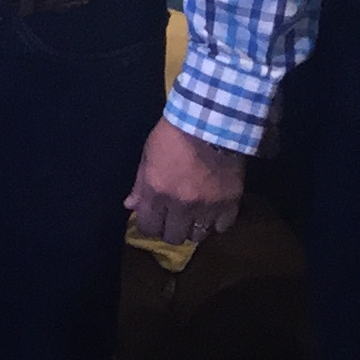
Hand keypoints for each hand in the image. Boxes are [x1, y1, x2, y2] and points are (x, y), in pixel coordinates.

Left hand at [125, 117, 245, 246]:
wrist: (211, 122)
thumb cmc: (173, 134)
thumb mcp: (148, 154)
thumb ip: (140, 183)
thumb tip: (130, 206)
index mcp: (156, 192)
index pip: (148, 227)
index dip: (149, 225)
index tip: (153, 219)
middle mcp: (180, 205)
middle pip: (173, 237)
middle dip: (170, 230)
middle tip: (174, 220)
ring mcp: (206, 207)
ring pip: (198, 236)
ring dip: (194, 228)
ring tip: (194, 217)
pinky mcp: (230, 203)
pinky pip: (222, 227)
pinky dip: (217, 223)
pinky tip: (213, 212)